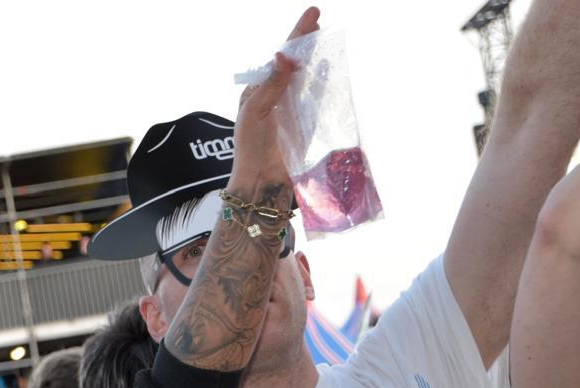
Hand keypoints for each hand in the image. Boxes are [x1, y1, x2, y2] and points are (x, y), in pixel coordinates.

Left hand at [225, 8, 318, 195]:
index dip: (295, 35)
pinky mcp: (305, 120)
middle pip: (294, 62)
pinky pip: (316, 95)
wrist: (261, 179)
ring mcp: (292, 106)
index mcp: (258, 90)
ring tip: (322, 35)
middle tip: (317, 18)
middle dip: (305, 40)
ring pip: (306, 75)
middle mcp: (275, 95)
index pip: (279, 58)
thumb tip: (283, 56)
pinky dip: (323, 79)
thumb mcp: (255, 112)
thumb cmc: (251, 147)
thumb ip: (271, 85)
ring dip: (314, 56)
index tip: (312, 13)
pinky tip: (328, 66)